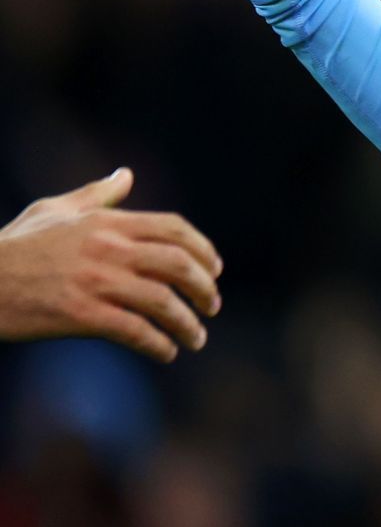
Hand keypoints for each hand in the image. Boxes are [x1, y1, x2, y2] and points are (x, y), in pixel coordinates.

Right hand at [0, 169, 222, 361]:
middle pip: (178, 264)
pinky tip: (167, 353)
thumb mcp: (54, 210)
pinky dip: (158, 344)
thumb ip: (96, 195)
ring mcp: (96, 282)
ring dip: (188, 323)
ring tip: (196, 338)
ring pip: (163, 301)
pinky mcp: (81, 315)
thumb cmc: (14, 247)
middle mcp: (108, 249)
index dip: (203, 250)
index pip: (174, 229)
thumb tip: (127, 174)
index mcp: (107, 222)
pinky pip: (135, 331)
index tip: (214, 270)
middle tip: (212, 306)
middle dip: (205, 288)